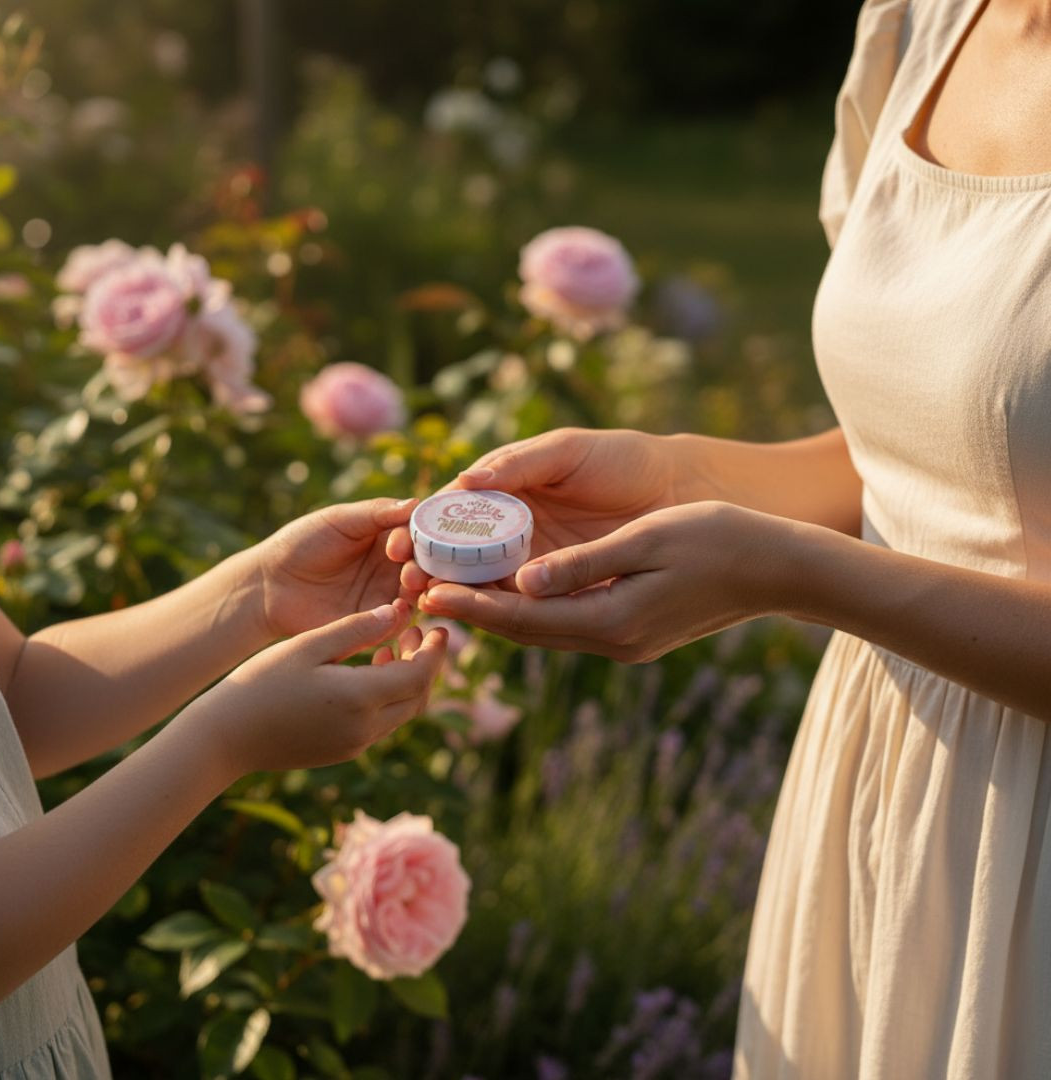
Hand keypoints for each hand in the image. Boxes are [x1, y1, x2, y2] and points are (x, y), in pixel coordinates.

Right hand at [196, 598, 447, 776]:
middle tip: (417, 632)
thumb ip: (356, 629)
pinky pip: (382, 723)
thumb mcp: (308, 646)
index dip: (435, 650)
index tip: (437, 626)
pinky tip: (368, 671)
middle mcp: (366, 729)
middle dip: (426, 664)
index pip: (420, 675)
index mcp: (361, 699)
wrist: (224, 738)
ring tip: (390, 646)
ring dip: (407, 681)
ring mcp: (355, 745)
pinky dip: (388, 697)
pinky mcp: (343, 751)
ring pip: (403, 712)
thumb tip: (396, 612)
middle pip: (419, 697)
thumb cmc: (261, 684)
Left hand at [250, 497, 417, 638]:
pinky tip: (397, 609)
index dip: (420, 536)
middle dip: (426, 565)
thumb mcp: (339, 520)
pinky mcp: (375, 623)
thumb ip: (377, 513)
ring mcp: (386, 594)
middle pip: (425, 564)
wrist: (269, 585)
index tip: (403, 543)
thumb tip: (417, 502)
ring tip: (410, 584)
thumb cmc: (300, 543)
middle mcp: (393, 565)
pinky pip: (398, 621)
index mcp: (387, 534)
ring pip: (417, 592)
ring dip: (419, 588)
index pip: (418, 533)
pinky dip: (403, 615)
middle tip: (412, 569)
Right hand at [387, 428, 686, 597]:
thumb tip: (465, 481)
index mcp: (506, 491)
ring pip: (487, 584)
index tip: (400, 544)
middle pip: (459, 555)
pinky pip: (526, 605)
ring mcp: (536, 562)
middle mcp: (513, 531)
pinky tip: (480, 617)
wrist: (681, 490)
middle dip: (430, 569)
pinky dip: (502, 611)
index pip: (451, 514)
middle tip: (409, 582)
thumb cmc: (622, 458)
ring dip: (459, 595)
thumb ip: (519, 464)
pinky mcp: (563, 589)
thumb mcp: (567, 451)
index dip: (423, 529)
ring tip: (432, 602)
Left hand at [416, 502, 786, 661]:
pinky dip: (535, 609)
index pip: (525, 616)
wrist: (776, 567)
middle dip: (476, 612)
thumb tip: (522, 581)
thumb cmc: (718, 540)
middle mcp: (613, 640)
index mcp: (612, 621)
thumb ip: (582, 565)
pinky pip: (570, 623)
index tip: (427, 592)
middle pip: (528, 630)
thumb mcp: (646, 542)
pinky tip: (516, 590)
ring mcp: (626, 641)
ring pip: (546, 629)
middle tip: (423, 593)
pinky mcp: (636, 632)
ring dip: (501, 613)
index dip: (473, 604)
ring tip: (456, 591)